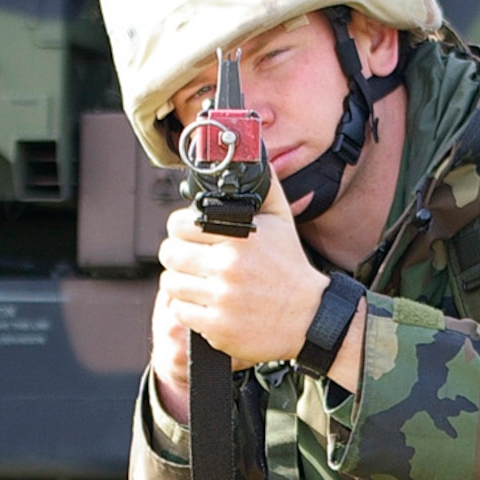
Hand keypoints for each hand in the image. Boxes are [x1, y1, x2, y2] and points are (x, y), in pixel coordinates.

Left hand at [150, 172, 328, 405]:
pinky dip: (189, 308)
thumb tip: (255, 152)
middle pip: (169, 254)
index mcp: (240, 237)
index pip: (179, 225)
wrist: (310, 318)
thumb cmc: (291, 268)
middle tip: (191, 259)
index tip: (190, 235)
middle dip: (178, 255)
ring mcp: (222, 300)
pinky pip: (180, 312)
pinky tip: (207, 304)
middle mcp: (229, 267)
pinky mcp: (218, 328)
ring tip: (199, 282)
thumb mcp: (282, 221)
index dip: (181, 229)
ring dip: (181, 282)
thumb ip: (265, 186)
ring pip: (170, 284)